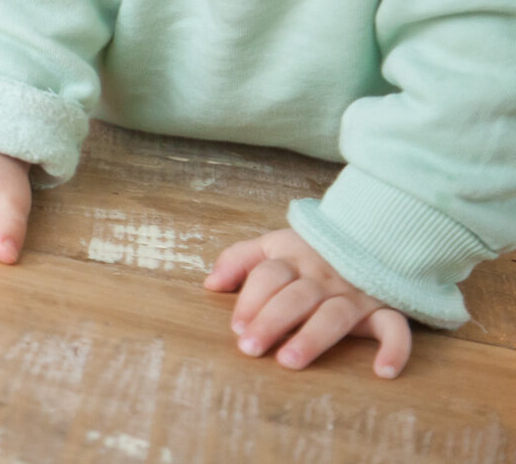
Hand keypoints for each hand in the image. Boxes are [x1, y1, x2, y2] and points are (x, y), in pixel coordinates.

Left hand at [204, 229, 411, 377]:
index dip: (251, 299)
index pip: (268, 275)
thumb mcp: (272, 246)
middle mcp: (323, 277)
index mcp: (293, 259)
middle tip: (250, 348)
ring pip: (335, 315)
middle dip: (271, 321)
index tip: (237, 327)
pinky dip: (395, 348)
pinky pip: (396, 327)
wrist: (369, 235)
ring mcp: (355, 293)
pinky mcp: (385, 309)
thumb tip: (210, 284)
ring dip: (313, 337)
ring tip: (290, 361)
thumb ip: (239, 260)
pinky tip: (383, 372)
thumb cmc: (309, 251)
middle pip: (295, 297)